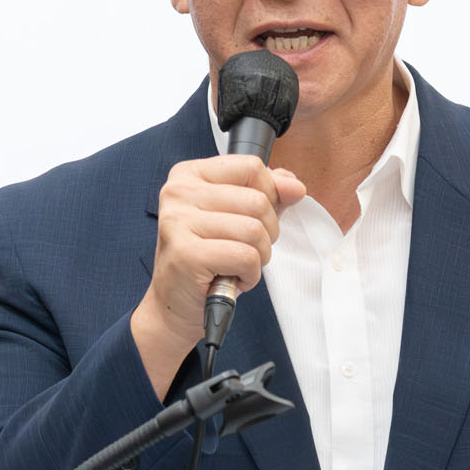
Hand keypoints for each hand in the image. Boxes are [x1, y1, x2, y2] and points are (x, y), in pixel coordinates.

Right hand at [131, 157, 306, 393]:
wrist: (174, 303)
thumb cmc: (207, 258)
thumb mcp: (236, 217)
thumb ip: (267, 194)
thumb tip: (295, 186)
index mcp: (189, 174)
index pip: (250, 167)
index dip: (269, 195)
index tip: (255, 218)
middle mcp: (178, 193)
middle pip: (257, 200)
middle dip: (266, 233)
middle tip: (244, 250)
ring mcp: (178, 222)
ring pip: (255, 231)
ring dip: (258, 257)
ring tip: (236, 265)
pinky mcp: (186, 254)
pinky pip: (246, 257)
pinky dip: (250, 274)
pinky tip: (231, 278)